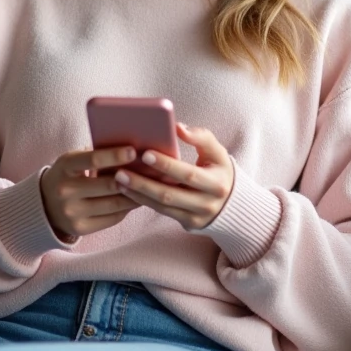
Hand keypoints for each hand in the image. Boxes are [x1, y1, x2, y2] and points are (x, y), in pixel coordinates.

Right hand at [39, 146, 141, 240]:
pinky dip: (127, 208)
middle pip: (108, 185)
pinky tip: (137, 200)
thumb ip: (95, 156)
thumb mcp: (73, 160)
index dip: (115, 156)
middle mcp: (65, 191)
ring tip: (151, 185)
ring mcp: (72, 212)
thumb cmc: (67, 176)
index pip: (92, 160)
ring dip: (136, 194)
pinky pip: (113, 218)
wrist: (44, 205)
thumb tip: (131, 152)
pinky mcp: (80, 229)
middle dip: (133, 177)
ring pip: (115, 204)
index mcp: (64, 167)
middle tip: (152, 170)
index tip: (134, 151)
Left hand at [115, 122, 234, 230]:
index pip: (187, 174)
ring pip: (162, 206)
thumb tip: (178, 127)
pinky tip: (127, 190)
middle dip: (143, 183)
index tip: (145, 153)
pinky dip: (143, 201)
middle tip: (120, 171)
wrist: (232, 203)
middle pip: (170, 194)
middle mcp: (207, 203)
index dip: (166, 165)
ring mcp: (196, 216)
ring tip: (118, 180)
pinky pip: (161, 212)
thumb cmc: (218, 170)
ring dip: (138, 194)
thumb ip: (201, 137)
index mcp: (216, 183)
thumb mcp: (217, 153)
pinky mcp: (187, 223)